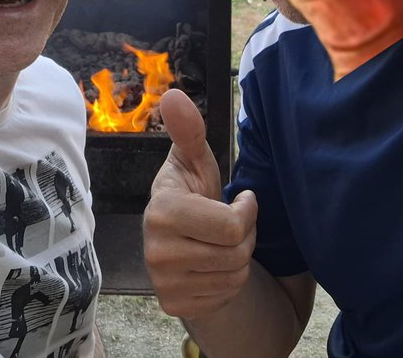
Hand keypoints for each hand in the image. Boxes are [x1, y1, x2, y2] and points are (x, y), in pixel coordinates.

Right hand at [143, 88, 257, 317]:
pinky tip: (213, 267)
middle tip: (231, 225)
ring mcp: (162, 283)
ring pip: (234, 277)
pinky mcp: (173, 306)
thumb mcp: (196, 161)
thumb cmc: (194, 194)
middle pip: (236, 253)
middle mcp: (155, 251)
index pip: (230, 225)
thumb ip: (189, 130)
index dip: (246, 212)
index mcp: (162, 211)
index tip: (240, 201)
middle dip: (245, 236)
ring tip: (222, 243)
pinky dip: (228, 283)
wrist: (182, 243)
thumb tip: (173, 95)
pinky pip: (224, 297)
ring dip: (239, 259)